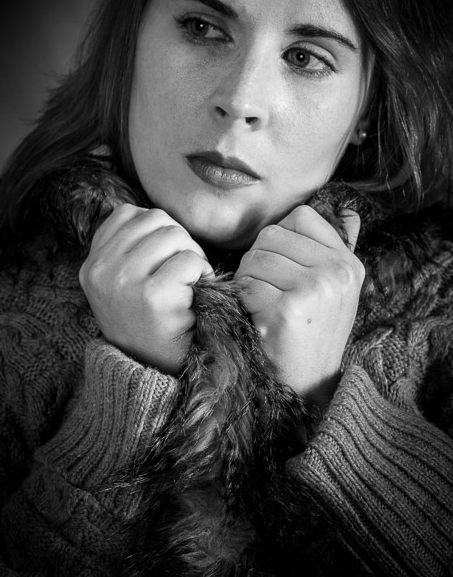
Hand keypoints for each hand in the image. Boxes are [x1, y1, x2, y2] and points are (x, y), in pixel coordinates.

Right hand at [79, 204, 212, 373]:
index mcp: (92, 264)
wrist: (150, 373)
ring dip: (192, 256)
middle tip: (184, 272)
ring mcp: (124, 281)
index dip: (157, 230)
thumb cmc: (145, 324)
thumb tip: (155, 217)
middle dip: (179, 241)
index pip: (129, 214)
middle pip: (156, 219)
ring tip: (189, 282)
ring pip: (174, 235)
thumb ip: (127, 248)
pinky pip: (189, 261)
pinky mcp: (152, 295)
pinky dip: (202, 274)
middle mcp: (101, 269)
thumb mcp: (119, 284)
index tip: (162, 259)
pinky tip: (194, 295)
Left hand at [235, 205, 364, 409]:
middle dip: (258, 260)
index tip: (282, 266)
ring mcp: (316, 288)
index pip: (301, 216)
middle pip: (271, 235)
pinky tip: (260, 319)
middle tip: (267, 290)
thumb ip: (333, 250)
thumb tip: (351, 212)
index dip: (280, 237)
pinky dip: (244, 301)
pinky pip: (247, 285)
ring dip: (248, 281)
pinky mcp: (289, 308)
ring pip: (256, 258)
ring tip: (264, 305)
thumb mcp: (334, 290)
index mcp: (348, 263)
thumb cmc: (312, 332)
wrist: (308, 384)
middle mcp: (337, 272)